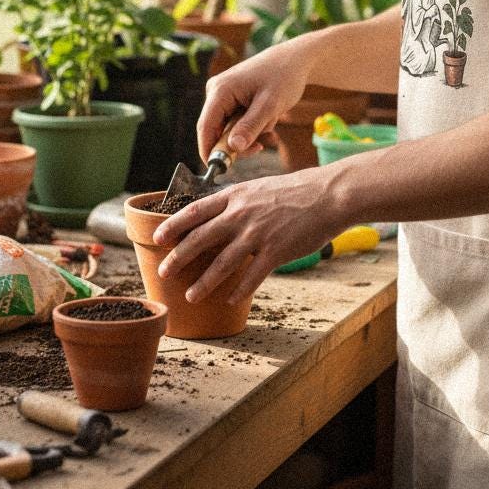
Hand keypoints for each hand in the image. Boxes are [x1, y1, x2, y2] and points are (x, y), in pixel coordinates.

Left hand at [152, 169, 346, 304]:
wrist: (329, 195)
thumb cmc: (298, 190)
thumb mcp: (260, 187)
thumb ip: (239, 201)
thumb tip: (221, 214)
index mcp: (236, 196)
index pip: (195, 210)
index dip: (174, 225)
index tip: (159, 237)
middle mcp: (241, 215)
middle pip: (200, 238)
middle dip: (178, 257)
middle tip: (163, 271)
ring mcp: (258, 234)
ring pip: (222, 263)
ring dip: (203, 282)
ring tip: (190, 296)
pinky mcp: (276, 252)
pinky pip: (252, 277)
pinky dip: (239, 291)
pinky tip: (230, 300)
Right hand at [198, 41, 312, 161]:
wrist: (296, 60)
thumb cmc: (284, 77)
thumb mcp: (270, 105)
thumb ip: (250, 127)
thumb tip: (233, 148)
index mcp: (220, 90)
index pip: (205, 127)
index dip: (209, 151)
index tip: (220, 171)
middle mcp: (216, 92)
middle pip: (216, 131)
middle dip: (238, 142)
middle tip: (260, 147)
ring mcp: (223, 95)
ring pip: (229, 130)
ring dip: (250, 133)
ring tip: (270, 120)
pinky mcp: (232, 99)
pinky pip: (237, 123)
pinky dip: (253, 126)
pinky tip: (268, 117)